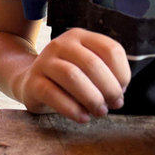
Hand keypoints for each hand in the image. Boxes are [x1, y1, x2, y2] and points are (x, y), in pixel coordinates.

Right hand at [13, 28, 129, 122]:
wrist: (32, 83)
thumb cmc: (68, 79)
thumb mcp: (87, 69)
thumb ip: (105, 75)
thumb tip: (118, 94)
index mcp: (80, 36)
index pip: (111, 49)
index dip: (123, 73)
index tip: (123, 90)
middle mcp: (60, 44)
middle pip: (92, 63)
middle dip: (109, 88)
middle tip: (114, 104)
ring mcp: (44, 61)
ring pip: (71, 75)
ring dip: (92, 98)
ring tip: (99, 111)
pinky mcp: (32, 81)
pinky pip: (52, 94)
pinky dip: (72, 109)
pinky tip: (82, 117)